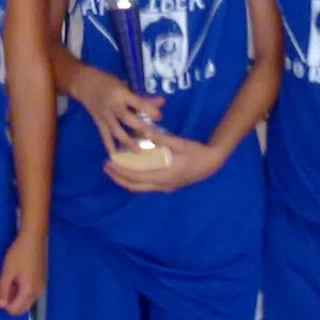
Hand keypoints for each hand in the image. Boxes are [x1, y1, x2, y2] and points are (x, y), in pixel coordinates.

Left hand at [0, 233, 44, 315]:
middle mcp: (38, 292)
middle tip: (4, 287)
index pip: (16, 310)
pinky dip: (23, 291)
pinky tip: (18, 278)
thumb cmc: (20, 253)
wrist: (34, 238)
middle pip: (23, 309)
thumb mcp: (7, 272)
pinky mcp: (43, 281)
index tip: (0, 292)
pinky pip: (31, 294)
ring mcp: (42, 287)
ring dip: (17, 296)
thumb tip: (0, 305)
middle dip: (12, 303)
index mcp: (29, 291)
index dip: (5, 305)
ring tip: (11, 280)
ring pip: (27, 301)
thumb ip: (2, 290)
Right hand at [72, 65, 163, 157]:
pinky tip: (116, 157)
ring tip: (139, 151)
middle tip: (153, 136)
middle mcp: (112, 105)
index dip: (148, 109)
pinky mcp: (98, 122)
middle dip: (140, 127)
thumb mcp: (125, 86)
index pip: (136, 102)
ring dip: (127, 142)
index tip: (159, 117)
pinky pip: (105, 136)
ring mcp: (104, 115)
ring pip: (116, 130)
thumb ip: (143, 97)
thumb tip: (162, 103)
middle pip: (126, 118)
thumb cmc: (108, 82)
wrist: (84, 83)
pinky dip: (110, 146)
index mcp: (121, 93)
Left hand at [103, 131, 223, 193]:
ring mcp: (165, 186)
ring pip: (140, 187)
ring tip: (116, 169)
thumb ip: (162, 139)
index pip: (136, 177)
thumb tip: (145, 132)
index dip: (121, 171)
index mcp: (163, 176)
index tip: (110, 163)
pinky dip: (136, 179)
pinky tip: (133, 169)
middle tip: (107, 167)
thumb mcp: (180, 143)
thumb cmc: (197, 152)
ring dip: (126, 179)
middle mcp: (162, 185)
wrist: (213, 163)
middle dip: (119, 178)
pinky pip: (147, 184)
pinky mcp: (168, 184)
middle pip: (134, 186)